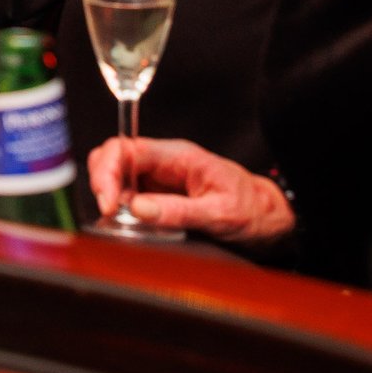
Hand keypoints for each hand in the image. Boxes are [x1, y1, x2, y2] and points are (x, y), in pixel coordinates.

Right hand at [86, 136, 296, 245]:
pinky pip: (128, 195)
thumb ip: (179, 210)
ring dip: (109, 196)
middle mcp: (164, 162)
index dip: (109, 172)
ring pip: (116, 175)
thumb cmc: (251, 210)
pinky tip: (126, 223)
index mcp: (178, 156)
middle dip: (102, 182)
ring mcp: (159, 178)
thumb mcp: (220, 213)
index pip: (127, 149)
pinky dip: (119, 207)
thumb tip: (137, 208)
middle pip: (113, 157)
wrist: (269, 218)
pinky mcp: (158, 194)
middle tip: (108, 212)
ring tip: (118, 220)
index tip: (109, 203)